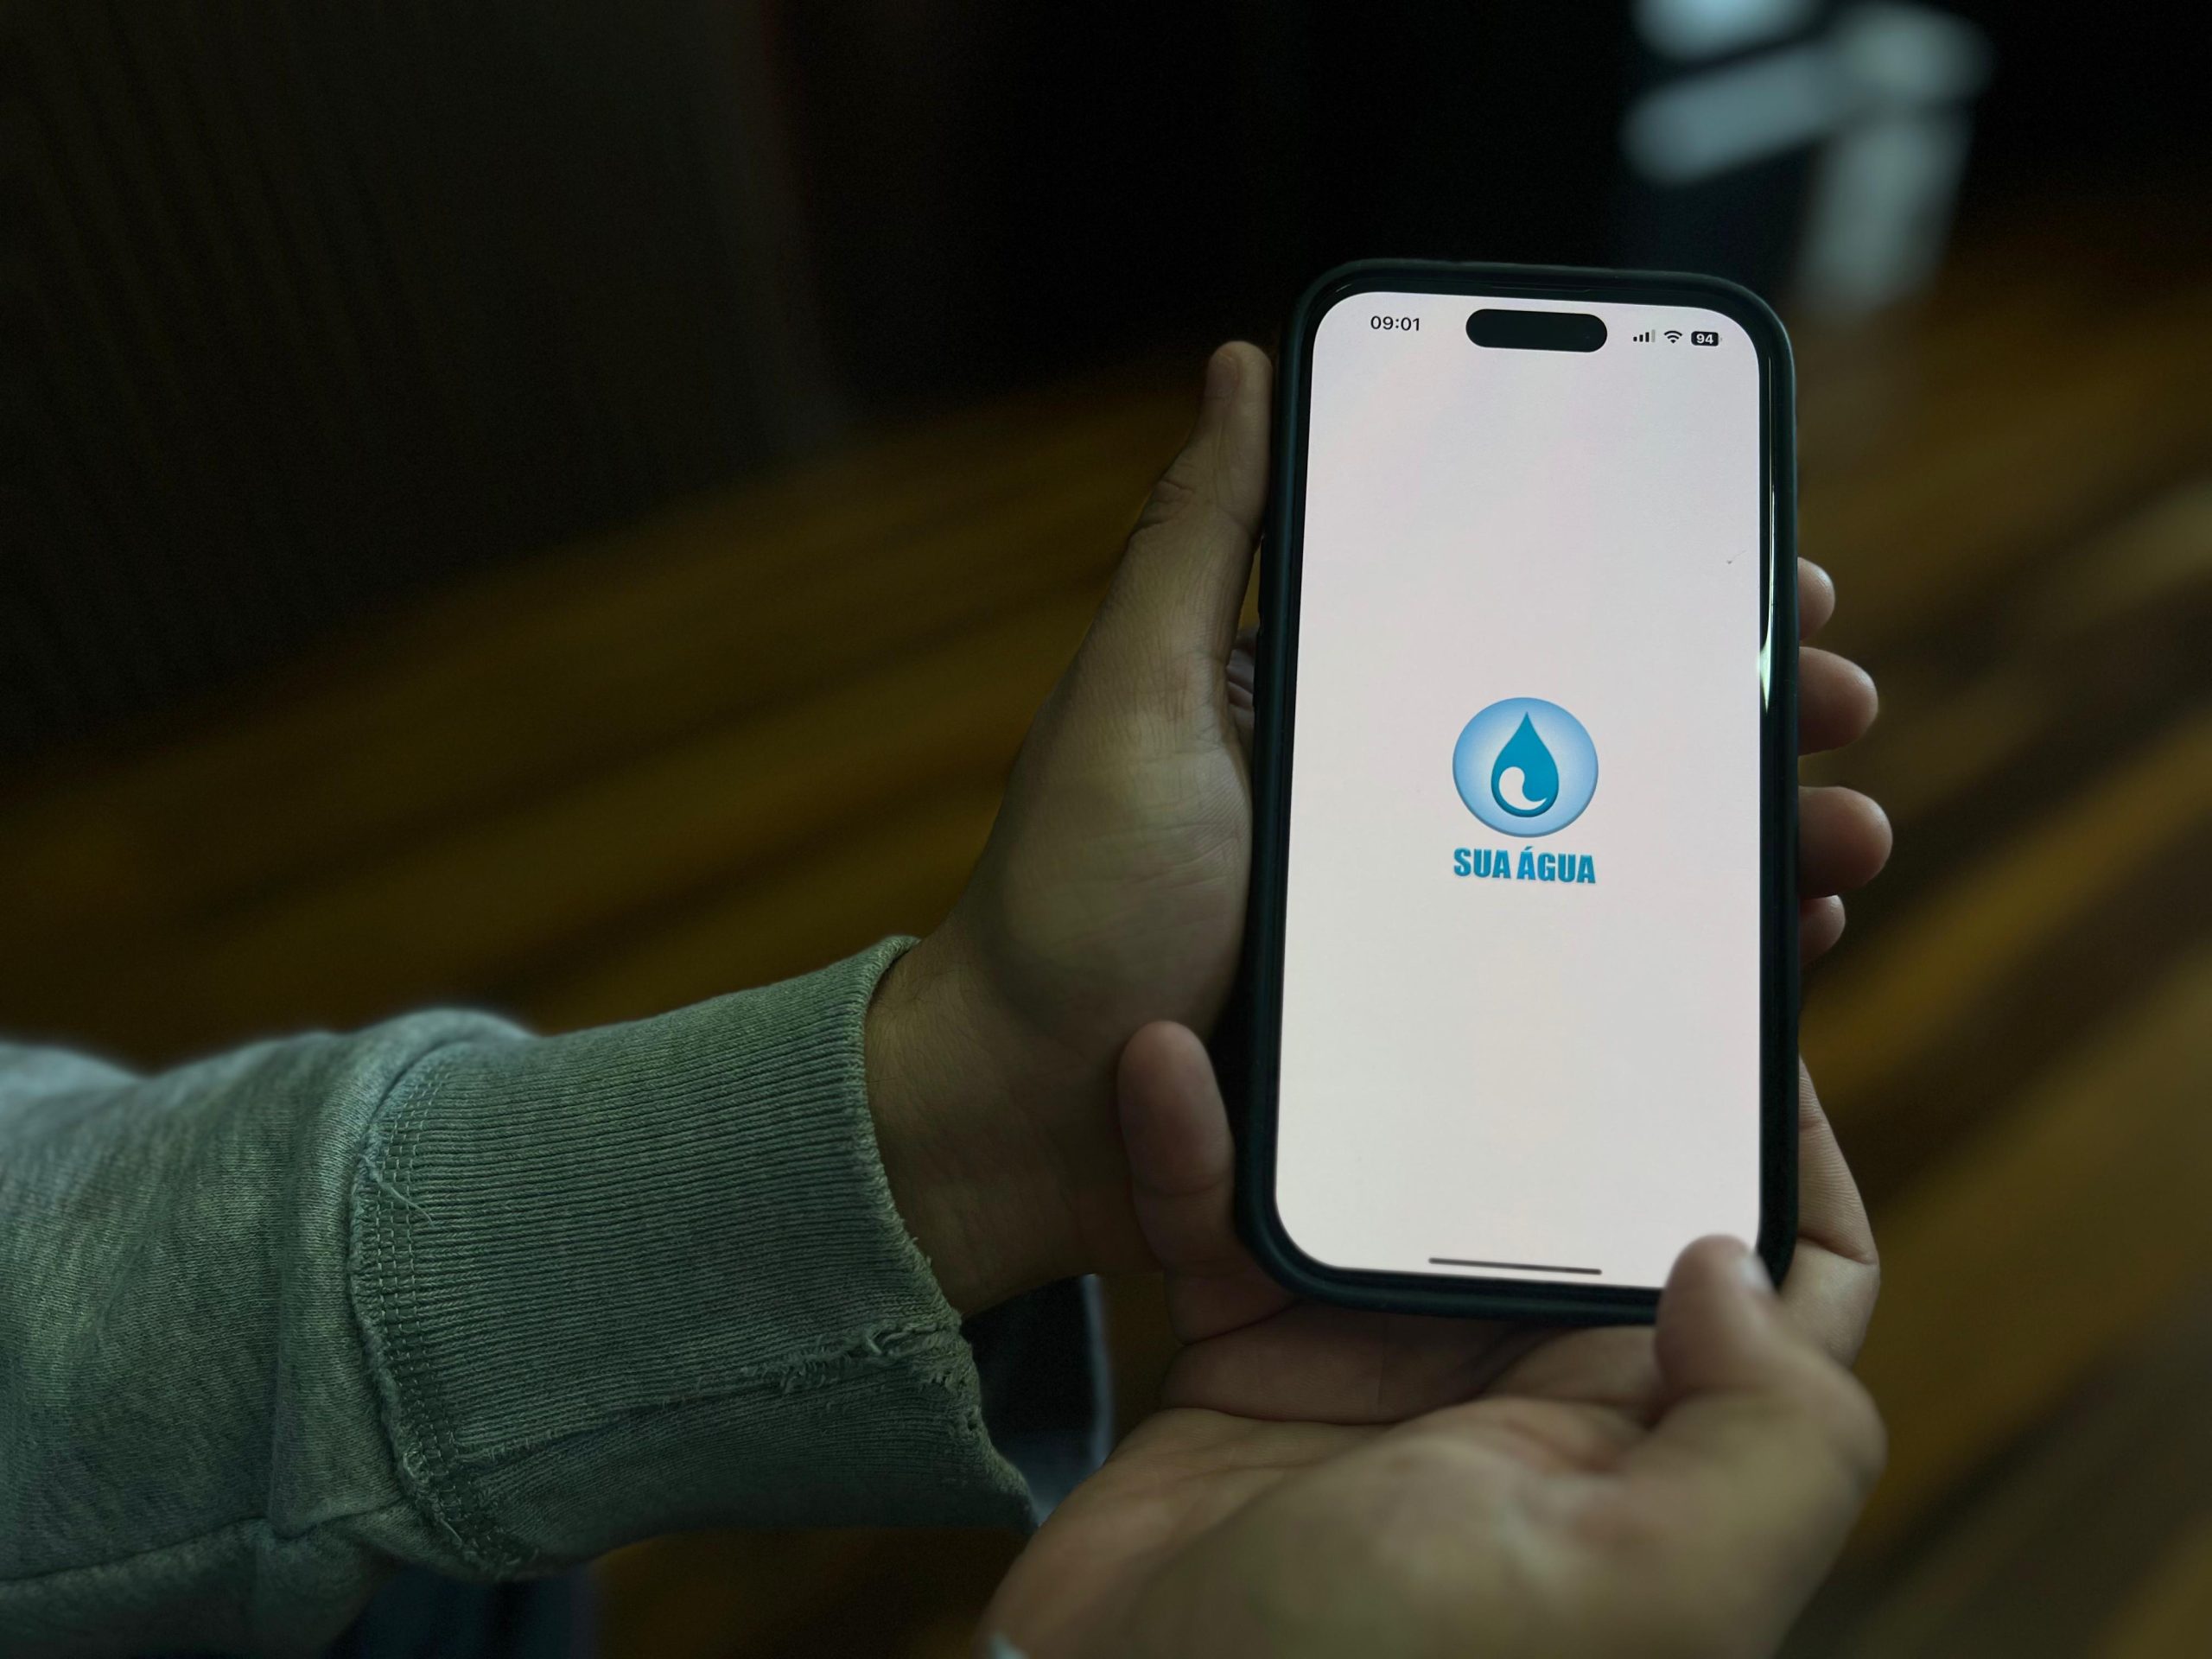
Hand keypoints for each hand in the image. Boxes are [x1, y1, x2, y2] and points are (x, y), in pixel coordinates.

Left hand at [867, 343, 1891, 1315]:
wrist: (1028, 1121)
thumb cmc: (1068, 903)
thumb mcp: (1132, 696)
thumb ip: (1200, 540)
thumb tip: (1246, 363)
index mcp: (1333, 705)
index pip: (1521, 619)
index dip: (1648, 590)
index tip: (1763, 568)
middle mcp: (1391, 799)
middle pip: (1596, 735)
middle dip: (1732, 713)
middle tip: (1841, 702)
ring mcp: (1419, 916)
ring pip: (1614, 855)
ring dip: (1742, 837)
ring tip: (1844, 839)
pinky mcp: (1433, 1027)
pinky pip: (1580, 975)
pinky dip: (1678, 954)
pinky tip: (1777, 950)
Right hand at [984, 1026, 1883, 1657]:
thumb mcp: (1632, 1597)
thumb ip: (1761, 1444)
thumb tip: (1739, 1261)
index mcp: (1652, 1451)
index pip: (1790, 1286)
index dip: (1789, 1150)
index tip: (1734, 1006)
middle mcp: (1534, 1407)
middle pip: (1587, 1190)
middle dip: (1566, 1054)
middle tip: (1522, 910)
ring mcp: (1389, 1378)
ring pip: (1404, 1179)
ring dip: (1364, 1076)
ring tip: (1337, 951)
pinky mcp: (1256, 1364)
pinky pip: (1232, 1220)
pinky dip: (1198, 1146)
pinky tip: (1167, 1065)